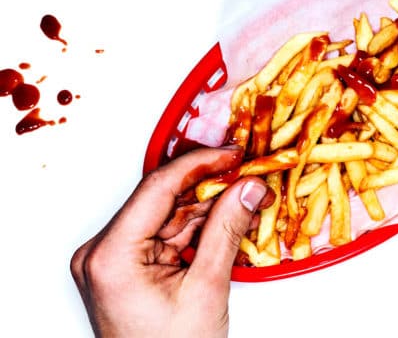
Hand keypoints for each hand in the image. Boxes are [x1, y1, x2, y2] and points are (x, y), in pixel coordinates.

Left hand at [70, 147, 270, 336]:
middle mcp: (102, 252)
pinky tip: (228, 223)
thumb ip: (227, 230)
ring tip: (247, 201)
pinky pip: (167, 234)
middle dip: (211, 189)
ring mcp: (113, 260)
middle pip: (163, 200)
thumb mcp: (206, 288)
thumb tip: (248, 188)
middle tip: (249, 177)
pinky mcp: (127, 267)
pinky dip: (198, 230)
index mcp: (110, 255)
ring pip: (169, 215)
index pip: (158, 187)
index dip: (201, 163)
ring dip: (209, 209)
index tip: (233, 154)